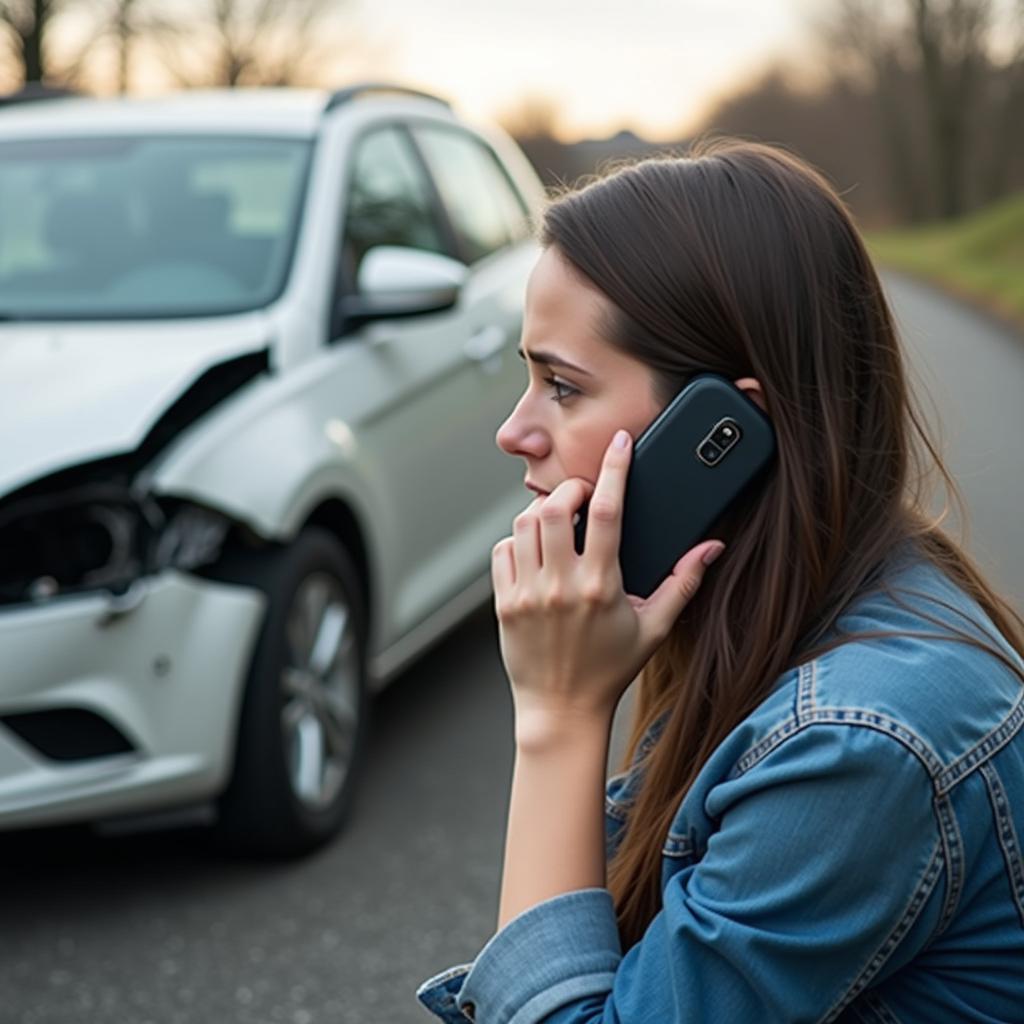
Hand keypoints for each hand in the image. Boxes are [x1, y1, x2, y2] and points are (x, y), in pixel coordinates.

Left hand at [491, 429, 725, 733]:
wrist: (562, 709)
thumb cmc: (611, 668)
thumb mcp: (655, 627)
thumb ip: (684, 583)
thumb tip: (712, 546)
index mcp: (601, 586)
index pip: (606, 511)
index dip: (614, 469)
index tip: (620, 443)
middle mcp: (560, 586)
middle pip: (554, 507)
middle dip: (570, 487)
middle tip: (583, 494)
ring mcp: (527, 594)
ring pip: (523, 524)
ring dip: (541, 511)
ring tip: (559, 521)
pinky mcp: (504, 603)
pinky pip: (502, 551)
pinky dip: (517, 540)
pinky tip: (536, 551)